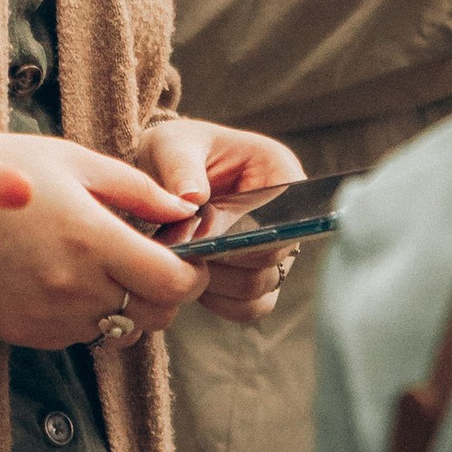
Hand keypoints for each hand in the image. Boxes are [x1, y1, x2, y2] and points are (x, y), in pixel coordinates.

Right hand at [0, 132, 215, 352]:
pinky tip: (68, 276)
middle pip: (156, 314)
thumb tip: (185, 208)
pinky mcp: (26, 333)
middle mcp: (72, 287)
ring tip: (106, 264)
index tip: (187, 253)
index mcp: (89, 237)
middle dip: (166, 289)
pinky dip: (90, 313)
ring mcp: (47, 317)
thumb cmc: (2, 167)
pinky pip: (82, 335)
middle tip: (152, 257)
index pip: (174, 282)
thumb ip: (138, 188)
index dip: (192, 271)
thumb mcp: (72, 160)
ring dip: (128, 304)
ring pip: (122, 330)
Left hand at [136, 116, 306, 323]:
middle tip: (187, 250)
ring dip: (220, 283)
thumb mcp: (171, 145)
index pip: (290, 214)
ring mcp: (272, 249)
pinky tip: (194, 283)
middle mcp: (285, 214)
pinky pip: (250, 306)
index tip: (214, 235)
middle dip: (227, 259)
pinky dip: (221, 302)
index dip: (256, 234)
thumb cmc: (173, 151)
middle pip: (274, 257)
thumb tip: (192, 198)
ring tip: (186, 262)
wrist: (161, 173)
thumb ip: (180, 166)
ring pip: (262, 286)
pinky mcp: (253, 276)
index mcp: (278, 171)